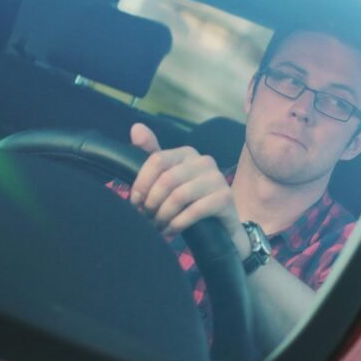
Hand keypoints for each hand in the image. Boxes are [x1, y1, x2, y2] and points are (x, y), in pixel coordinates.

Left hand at [129, 123, 240, 239]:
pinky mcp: (225, 198)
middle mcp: (204, 161)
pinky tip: (170, 231)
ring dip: (163, 216)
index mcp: (187, 153)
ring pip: (179, 196)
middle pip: (166, 179)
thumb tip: (135, 128)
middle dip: (152, 203)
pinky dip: (178, 224)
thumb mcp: (168, 180)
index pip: (157, 160)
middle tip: (147, 218)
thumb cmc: (190, 202)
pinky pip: (194, 211)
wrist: (221, 226)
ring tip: (158, 226)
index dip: (141, 183)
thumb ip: (152, 155)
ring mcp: (217, 178)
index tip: (136, 202)